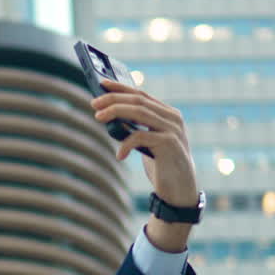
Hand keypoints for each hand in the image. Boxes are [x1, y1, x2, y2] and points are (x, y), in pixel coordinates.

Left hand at [91, 78, 198, 207]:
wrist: (180, 189)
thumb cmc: (161, 164)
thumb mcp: (148, 142)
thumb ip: (136, 127)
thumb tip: (109, 116)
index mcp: (167, 113)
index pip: (141, 94)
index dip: (121, 88)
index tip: (102, 84)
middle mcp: (172, 118)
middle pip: (138, 101)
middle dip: (114, 99)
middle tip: (94, 103)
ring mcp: (172, 129)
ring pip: (139, 112)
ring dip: (116, 112)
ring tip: (98, 117)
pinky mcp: (170, 143)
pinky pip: (142, 136)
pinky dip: (126, 143)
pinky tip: (120, 154)